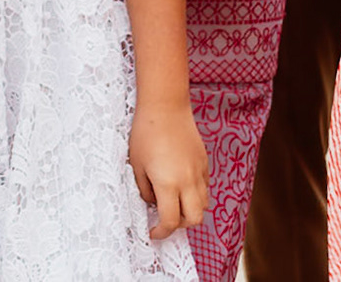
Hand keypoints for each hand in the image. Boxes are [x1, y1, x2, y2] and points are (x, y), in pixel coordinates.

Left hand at [129, 100, 208, 238]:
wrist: (165, 107)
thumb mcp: (135, 164)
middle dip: (179, 226)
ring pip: (203, 205)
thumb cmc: (144, 133)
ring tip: (173, 202)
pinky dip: (195, 195)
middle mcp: (188, 182)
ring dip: (189, 210)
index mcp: (168, 184)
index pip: (169, 221)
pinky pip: (205, 188)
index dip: (161, 232)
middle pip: (193, 220)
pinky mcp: (205, 163)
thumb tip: (152, 202)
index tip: (152, 233)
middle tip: (164, 220)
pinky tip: (181, 185)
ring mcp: (200, 173)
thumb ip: (144, 189)